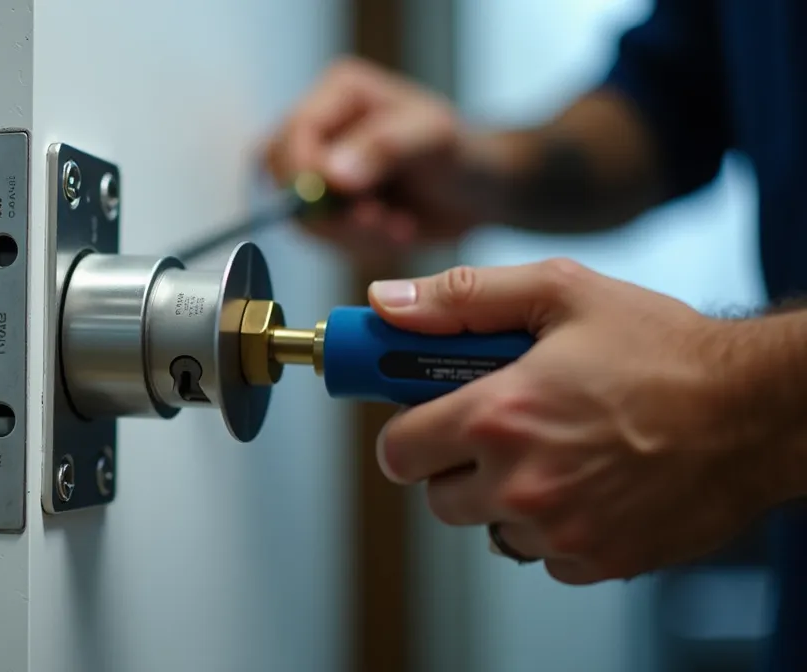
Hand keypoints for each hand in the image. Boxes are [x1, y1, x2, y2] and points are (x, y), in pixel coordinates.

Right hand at [264, 57, 488, 263]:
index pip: (293, 131)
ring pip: (299, 213)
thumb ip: (383, 147)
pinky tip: (394, 231)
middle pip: (281, 174)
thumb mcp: (432, 138)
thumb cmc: (460, 152)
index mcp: (339, 92)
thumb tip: (332, 175)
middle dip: (329, 210)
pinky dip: (357, 245)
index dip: (308, 172)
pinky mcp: (325, 207)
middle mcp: (320, 127)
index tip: (348, 200)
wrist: (477, 193)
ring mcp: (318, 170)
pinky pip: (319, 237)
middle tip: (377, 220)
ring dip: (349, 233)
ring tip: (397, 226)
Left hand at [367, 259, 799, 583]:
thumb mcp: (561, 294)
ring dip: (506, 499)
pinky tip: (592, 482)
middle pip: (438, 498)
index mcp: (498, 417)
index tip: (426, 421)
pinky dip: (555, 527)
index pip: (398, 452)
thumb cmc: (666, 349)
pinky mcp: (598, 562)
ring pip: (491, 528)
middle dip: (457, 465)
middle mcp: (520, 484)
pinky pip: (544, 554)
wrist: (759, 410)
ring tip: (557, 451)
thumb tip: (386, 302)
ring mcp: (560, 531)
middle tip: (500, 431)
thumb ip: (461, 300)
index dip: (409, 433)